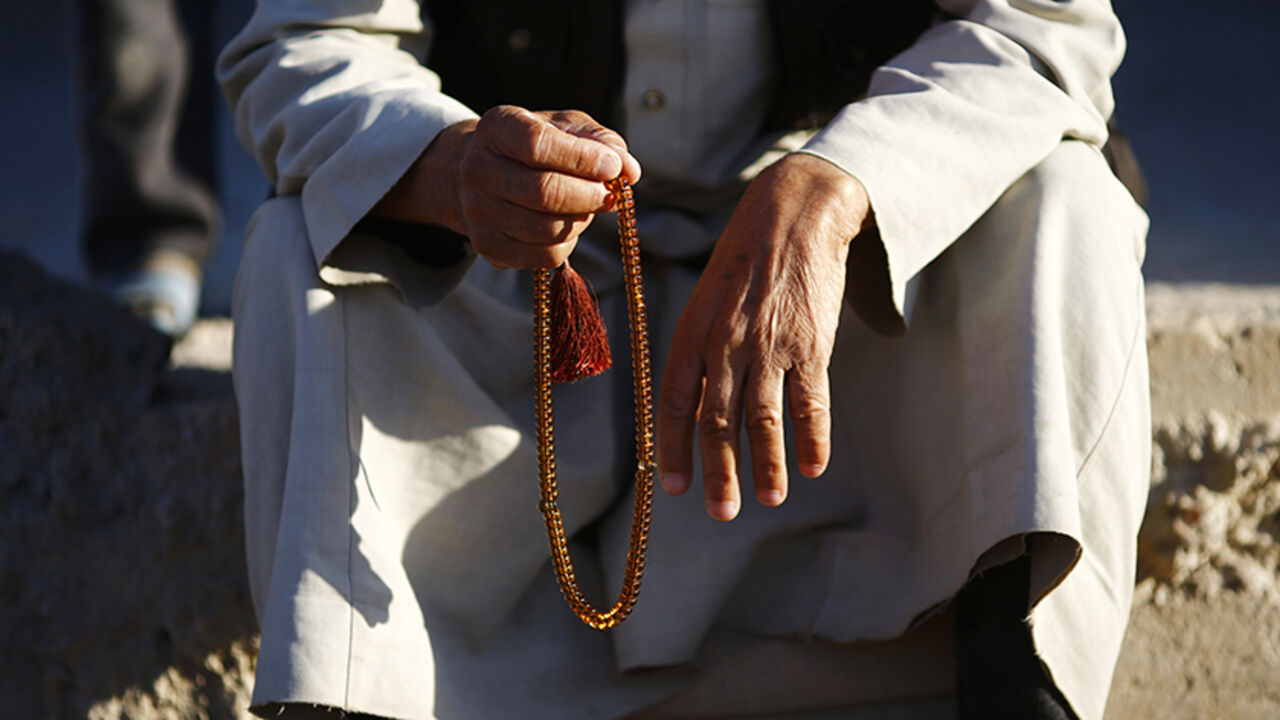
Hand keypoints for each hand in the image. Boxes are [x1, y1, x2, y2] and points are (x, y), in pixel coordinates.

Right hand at [374, 105, 640, 268]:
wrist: (486, 173)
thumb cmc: (536, 146)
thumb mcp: (567, 128)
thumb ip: (602, 142)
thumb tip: (630, 170)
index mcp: (496, 128)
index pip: (537, 144)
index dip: (581, 159)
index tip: (612, 166)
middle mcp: (478, 170)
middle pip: (543, 192)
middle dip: (588, 195)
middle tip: (608, 194)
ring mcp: (478, 212)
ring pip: (546, 229)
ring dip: (581, 219)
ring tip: (586, 205)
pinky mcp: (487, 246)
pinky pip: (544, 256)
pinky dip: (568, 242)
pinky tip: (568, 224)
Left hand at [656, 153, 870, 520]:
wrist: (794, 213)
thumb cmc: (743, 264)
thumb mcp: (707, 302)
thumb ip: (700, 356)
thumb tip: (694, 414)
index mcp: (692, 332)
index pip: (674, 402)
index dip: (673, 448)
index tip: (677, 487)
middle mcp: (725, 342)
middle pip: (719, 421)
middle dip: (720, 473)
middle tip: (720, 514)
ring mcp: (769, 343)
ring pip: (764, 419)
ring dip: (766, 465)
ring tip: (769, 498)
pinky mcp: (811, 342)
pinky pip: (811, 400)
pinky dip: (813, 438)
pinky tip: (813, 467)